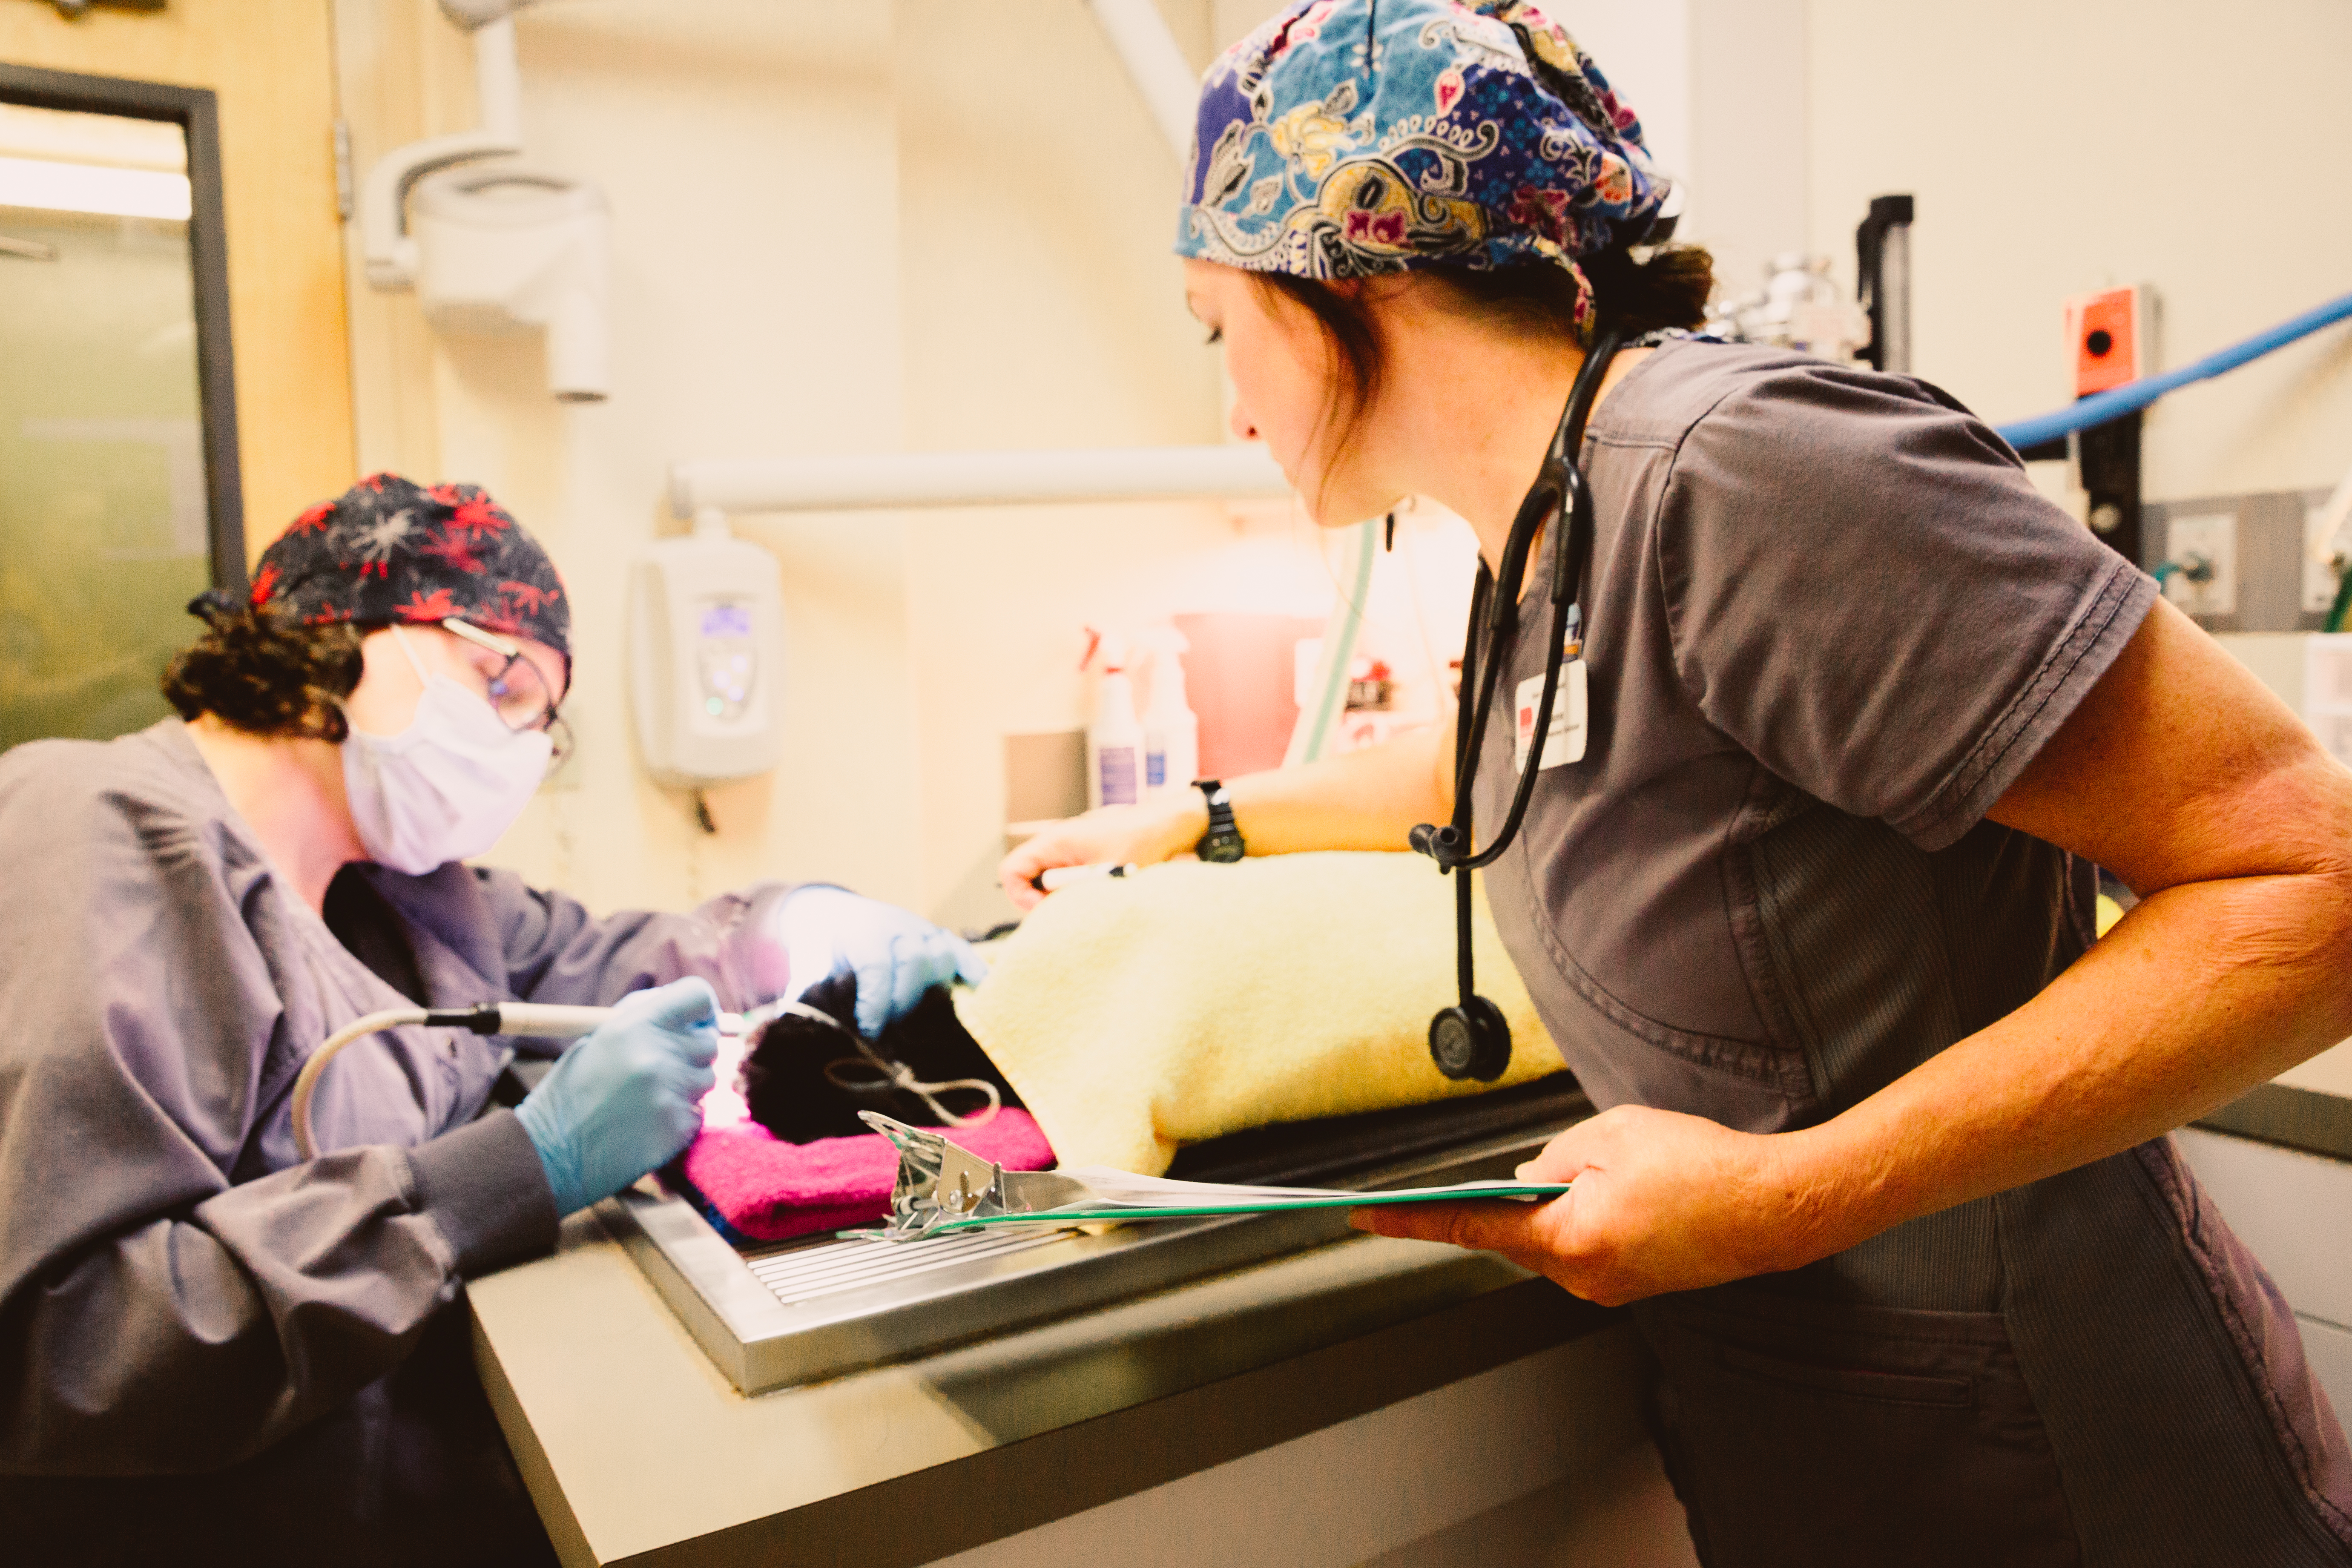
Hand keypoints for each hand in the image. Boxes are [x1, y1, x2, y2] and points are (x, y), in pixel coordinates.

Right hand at [515, 977, 719, 1215]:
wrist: (549, 1153)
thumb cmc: (571, 1091)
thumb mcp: (597, 1039)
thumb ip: (644, 1018)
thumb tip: (691, 1009)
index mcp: (635, 1026)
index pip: (697, 996)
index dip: (702, 1008)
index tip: (696, 1021)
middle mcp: (658, 1056)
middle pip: (708, 1041)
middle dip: (691, 1051)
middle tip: (662, 1066)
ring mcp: (671, 1094)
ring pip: (706, 1079)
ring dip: (686, 1085)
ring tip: (645, 1097)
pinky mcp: (678, 1128)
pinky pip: (698, 1113)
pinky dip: (679, 1116)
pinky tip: (646, 1123)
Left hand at [768, 887, 986, 1034]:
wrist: (831, 912)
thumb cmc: (819, 948)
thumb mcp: (804, 967)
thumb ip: (804, 995)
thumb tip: (794, 1029)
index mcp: (862, 933)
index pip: (877, 965)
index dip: (877, 1002)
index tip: (868, 1031)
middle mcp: (897, 927)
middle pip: (916, 960)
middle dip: (905, 1001)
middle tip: (891, 1030)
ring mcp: (923, 930)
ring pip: (943, 954)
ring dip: (936, 989)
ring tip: (921, 1020)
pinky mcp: (941, 938)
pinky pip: (965, 954)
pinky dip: (976, 975)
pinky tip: (981, 999)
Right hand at [998, 796, 1208, 911]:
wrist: (1176, 825)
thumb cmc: (1144, 839)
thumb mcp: (1107, 873)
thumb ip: (1075, 894)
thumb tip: (1054, 917)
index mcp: (1056, 841)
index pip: (1012, 870)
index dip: (1021, 896)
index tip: (1048, 911)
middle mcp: (1060, 846)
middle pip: (1029, 882)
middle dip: (1045, 903)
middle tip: (1074, 914)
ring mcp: (1076, 854)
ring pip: (1052, 886)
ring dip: (1068, 900)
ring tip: (1096, 903)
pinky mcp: (1092, 862)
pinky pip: (1074, 884)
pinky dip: (1084, 895)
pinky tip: (1107, 897)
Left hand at [1349, 1105, 1825, 1305]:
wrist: (1775, 1208)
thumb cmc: (1700, 1164)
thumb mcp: (1612, 1136)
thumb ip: (1554, 1157)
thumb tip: (1525, 1176)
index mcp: (1569, 1238)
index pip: (1471, 1227)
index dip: (1412, 1220)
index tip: (1362, 1215)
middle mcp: (1584, 1276)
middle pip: (1514, 1236)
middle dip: (1505, 1200)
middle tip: (1527, 1172)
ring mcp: (1610, 1288)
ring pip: (1552, 1241)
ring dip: (1553, 1206)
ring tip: (1598, 1171)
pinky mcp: (1633, 1285)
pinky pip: (1584, 1248)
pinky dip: (1582, 1219)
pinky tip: (1608, 1192)